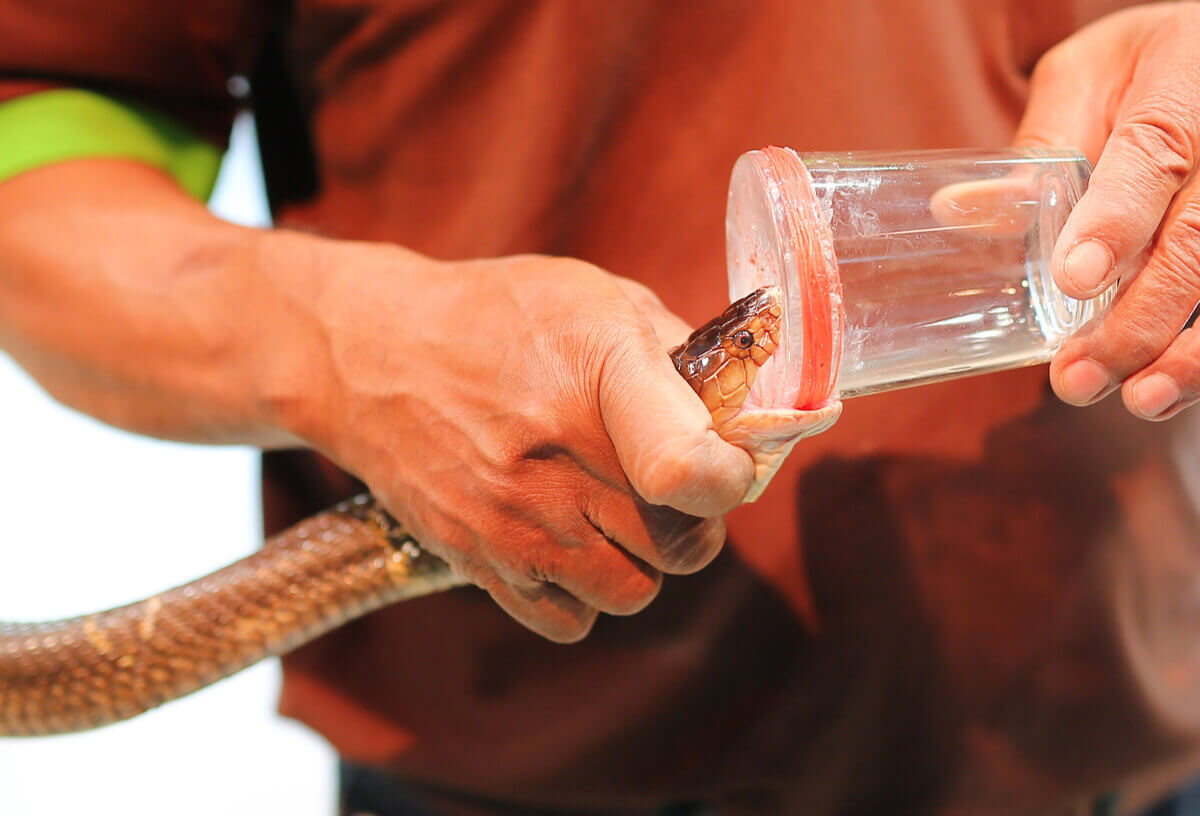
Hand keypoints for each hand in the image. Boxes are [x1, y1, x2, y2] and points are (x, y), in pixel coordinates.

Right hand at [273, 239, 754, 640]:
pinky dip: (582, 594)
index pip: (692, 470)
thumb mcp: (596, 298)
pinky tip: (568, 542)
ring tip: (615, 515)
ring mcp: (512, 521)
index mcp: (596, 380)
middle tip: (669, 488)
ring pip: (632, 592)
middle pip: (681, 546)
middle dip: (694, 521)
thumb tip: (741, 414)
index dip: (730, 477)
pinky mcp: (477, 561)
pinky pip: (569, 621)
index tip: (723, 463)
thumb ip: (678, 355)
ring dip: (640, 561)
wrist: (371, 355)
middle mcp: (555, 461)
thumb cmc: (497, 317)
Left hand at [1015, 3, 1199, 419]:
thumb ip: (1040, 142)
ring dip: (1187, 353)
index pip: (1152, 161)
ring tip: (1136, 398)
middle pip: (1196, 242)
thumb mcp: (1088, 77)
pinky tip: (1168, 389)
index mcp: (1181, 88)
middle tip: (1078, 375)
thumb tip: (957, 209)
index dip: (1116, 223)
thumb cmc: (1146, 68)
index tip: (1074, 280)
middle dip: (1139, 320)